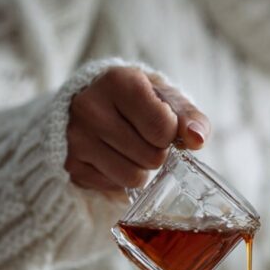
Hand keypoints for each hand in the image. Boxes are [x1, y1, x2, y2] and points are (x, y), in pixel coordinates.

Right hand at [66, 67, 209, 192]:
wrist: (91, 104)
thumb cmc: (138, 101)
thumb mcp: (165, 98)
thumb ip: (189, 117)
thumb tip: (198, 139)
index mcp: (118, 82)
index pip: (162, 128)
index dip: (171, 134)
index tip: (162, 125)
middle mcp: (90, 108)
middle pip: (152, 156)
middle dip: (157, 153)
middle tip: (145, 139)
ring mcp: (77, 138)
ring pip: (134, 177)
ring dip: (142, 169)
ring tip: (131, 149)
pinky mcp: (71, 165)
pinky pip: (114, 186)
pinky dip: (120, 178)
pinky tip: (113, 158)